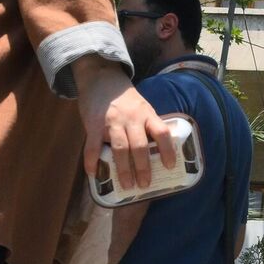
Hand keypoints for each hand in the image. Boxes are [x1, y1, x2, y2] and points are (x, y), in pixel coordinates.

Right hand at [74, 55, 175, 189]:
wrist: (101, 78)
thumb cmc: (125, 97)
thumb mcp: (143, 107)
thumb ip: (149, 124)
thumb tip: (160, 148)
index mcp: (147, 114)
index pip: (162, 133)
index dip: (168, 150)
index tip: (170, 166)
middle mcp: (132, 119)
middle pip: (140, 146)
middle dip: (143, 168)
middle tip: (145, 185)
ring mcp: (112, 122)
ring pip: (120, 149)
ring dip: (124, 170)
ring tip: (127, 185)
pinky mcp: (94, 124)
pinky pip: (93, 146)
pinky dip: (92, 161)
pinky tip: (94, 174)